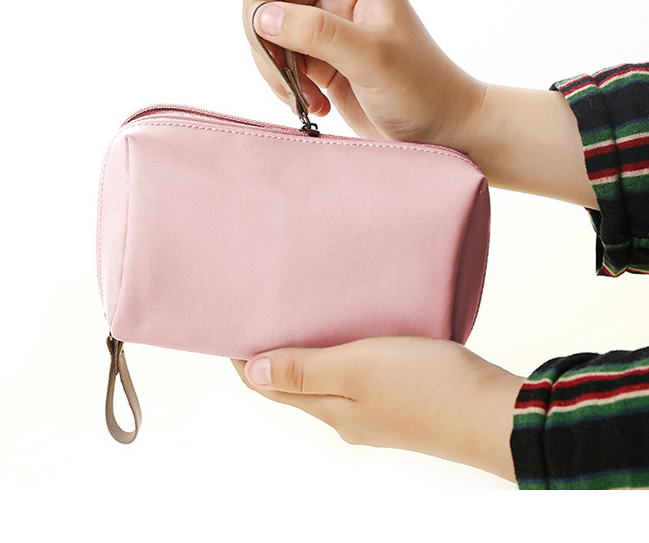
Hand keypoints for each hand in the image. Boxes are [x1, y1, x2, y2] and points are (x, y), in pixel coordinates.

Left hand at [231, 336, 523, 480]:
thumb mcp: (356, 369)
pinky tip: (356, 335)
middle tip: (269, 315)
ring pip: (328, 381)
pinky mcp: (403, 402)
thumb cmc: (428, 388)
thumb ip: (304, 370)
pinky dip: (344, 356)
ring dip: (311, 353)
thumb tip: (249, 374)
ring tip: (307, 317)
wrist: (495, 413)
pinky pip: (359, 379)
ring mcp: (377, 413)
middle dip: (277, 354)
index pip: (272, 388)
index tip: (236, 328)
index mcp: (331, 410)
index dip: (247, 361)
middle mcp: (348, 417)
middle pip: (297, 385)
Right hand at [244, 0, 485, 147]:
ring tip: (304, 98)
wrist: (444, 131)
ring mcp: (331, 32)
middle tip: (282, 78)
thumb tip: (262, 16)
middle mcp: (340, 0)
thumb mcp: (371, 58)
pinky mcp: (325, 62)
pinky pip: (286, 64)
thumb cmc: (422, 91)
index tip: (259, 34)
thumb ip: (316, 32)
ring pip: (274, 36)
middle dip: (266, 40)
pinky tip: (314, 105)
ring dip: (276, 69)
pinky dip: (288, 86)